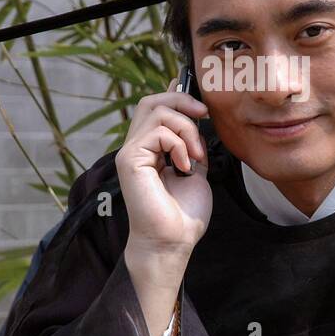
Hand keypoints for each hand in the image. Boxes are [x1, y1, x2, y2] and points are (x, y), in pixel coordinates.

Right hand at [115, 80, 212, 335]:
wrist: (173, 241)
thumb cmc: (184, 213)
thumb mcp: (195, 169)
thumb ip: (191, 144)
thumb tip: (198, 117)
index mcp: (150, 148)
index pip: (155, 107)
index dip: (175, 93)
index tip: (201, 101)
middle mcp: (136, 147)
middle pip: (151, 101)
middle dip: (182, 100)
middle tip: (204, 115)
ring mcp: (131, 152)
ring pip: (156, 111)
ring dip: (186, 129)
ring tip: (197, 155)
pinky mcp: (130, 160)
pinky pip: (158, 132)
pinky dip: (179, 144)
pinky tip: (185, 166)